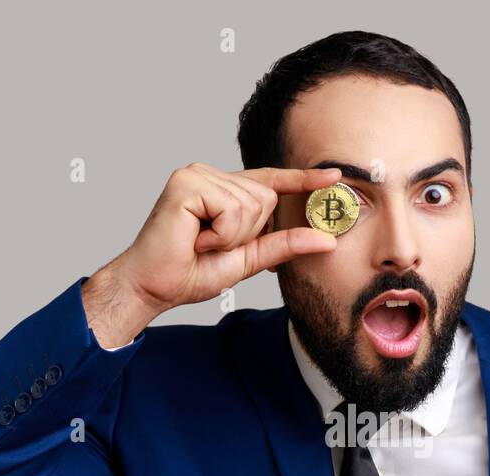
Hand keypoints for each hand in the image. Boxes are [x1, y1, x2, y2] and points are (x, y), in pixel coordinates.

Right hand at [84, 163, 341, 347]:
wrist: (154, 286)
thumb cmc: (190, 272)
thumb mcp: (248, 259)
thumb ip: (284, 245)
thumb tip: (327, 239)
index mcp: (223, 189)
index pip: (269, 181)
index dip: (301, 180)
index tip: (335, 176)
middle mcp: (210, 175)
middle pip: (266, 198)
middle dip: (247, 233)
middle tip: (212, 246)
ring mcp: (197, 174)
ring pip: (251, 204)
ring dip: (231, 236)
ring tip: (201, 243)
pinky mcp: (186, 182)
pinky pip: (230, 209)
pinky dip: (220, 233)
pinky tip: (195, 237)